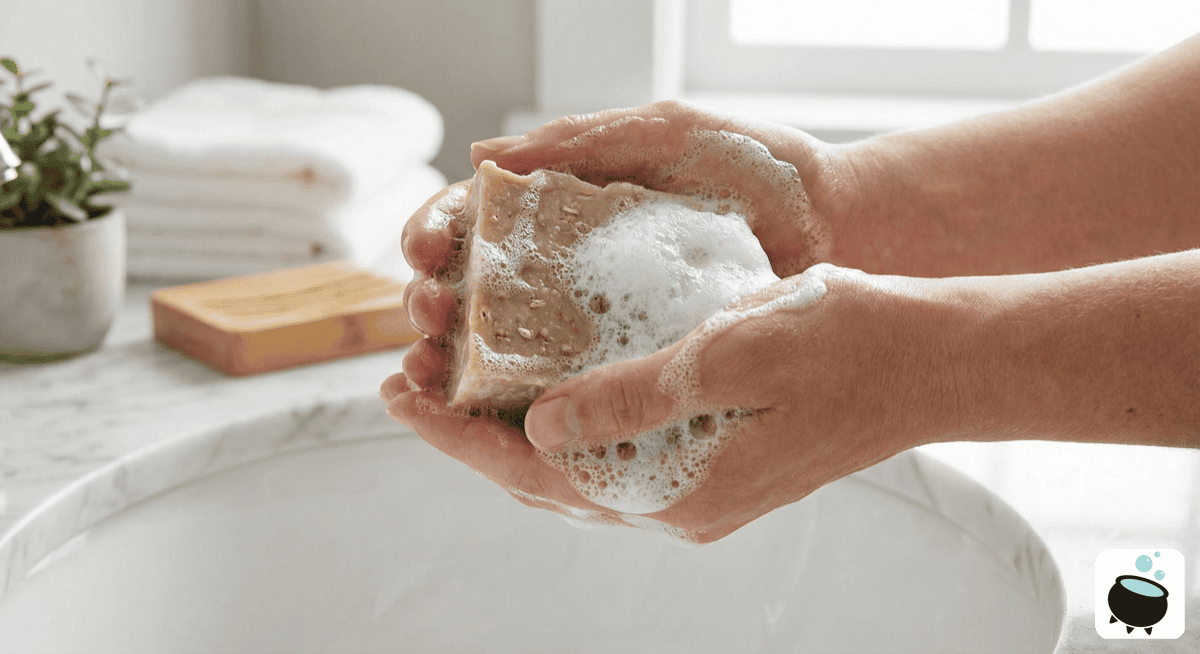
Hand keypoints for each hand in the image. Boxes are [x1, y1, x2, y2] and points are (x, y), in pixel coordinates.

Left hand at [383, 265, 946, 542]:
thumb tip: (538, 427)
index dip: (459, 434)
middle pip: (544, 481)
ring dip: (509, 433)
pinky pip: (614, 458)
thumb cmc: (844, 345)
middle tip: (406, 384)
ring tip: (453, 387)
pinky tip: (540, 393)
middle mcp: (679, 505)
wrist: (932, 364)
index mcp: (678, 488)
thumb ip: (631, 396)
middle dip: (469, 435)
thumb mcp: (730, 356)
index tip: (400, 394)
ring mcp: (698, 490)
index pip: (536, 473)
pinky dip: (563, 428)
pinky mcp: (714, 466)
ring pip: (575, 473)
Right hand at [397, 100, 856, 400]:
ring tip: (432, 375)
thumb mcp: (666, 135)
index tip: (424, 251)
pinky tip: (496, 412)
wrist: (838, 222)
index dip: (438, 235)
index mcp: (567, 204)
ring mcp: (603, 319)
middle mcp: (573, 266)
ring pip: (508, 349)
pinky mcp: (638, 364)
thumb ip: (581, 142)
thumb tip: (480, 158)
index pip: (477, 221)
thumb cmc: (757, 167)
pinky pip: (569, 390)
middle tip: (428, 319)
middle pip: (475, 291)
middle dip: (436, 305)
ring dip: (459, 364)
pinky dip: (522, 403)